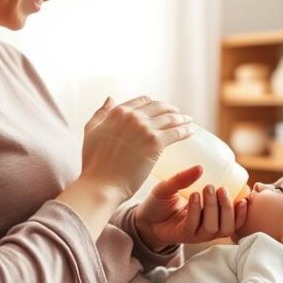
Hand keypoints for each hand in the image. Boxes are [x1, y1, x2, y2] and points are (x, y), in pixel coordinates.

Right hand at [79, 96, 193, 202]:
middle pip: (158, 107)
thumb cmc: (94, 163)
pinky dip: (185, 131)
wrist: (101, 183)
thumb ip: (100, 114)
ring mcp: (145, 128)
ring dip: (182, 119)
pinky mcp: (156, 143)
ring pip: (170, 118)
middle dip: (170, 109)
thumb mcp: (91, 132)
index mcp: (118, 112)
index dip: (153, 103)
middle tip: (178, 114)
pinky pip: (176, 133)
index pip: (142, 101)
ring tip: (189, 121)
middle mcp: (133, 116)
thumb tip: (110, 98)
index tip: (160, 108)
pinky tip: (191, 132)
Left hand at [135, 165, 248, 248]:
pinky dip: (196, 211)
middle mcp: (207, 226)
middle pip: (227, 226)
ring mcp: (196, 233)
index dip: (242, 212)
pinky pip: (195, 227)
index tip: (245, 196)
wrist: (142, 218)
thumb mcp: (170, 186)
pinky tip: (194, 197)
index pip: (234, 219)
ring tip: (207, 189)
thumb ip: (183, 178)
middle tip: (218, 187)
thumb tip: (200, 167)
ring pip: (215, 228)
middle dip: (226, 206)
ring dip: (213, 208)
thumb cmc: (160, 202)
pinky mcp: (184, 236)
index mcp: (212, 216)